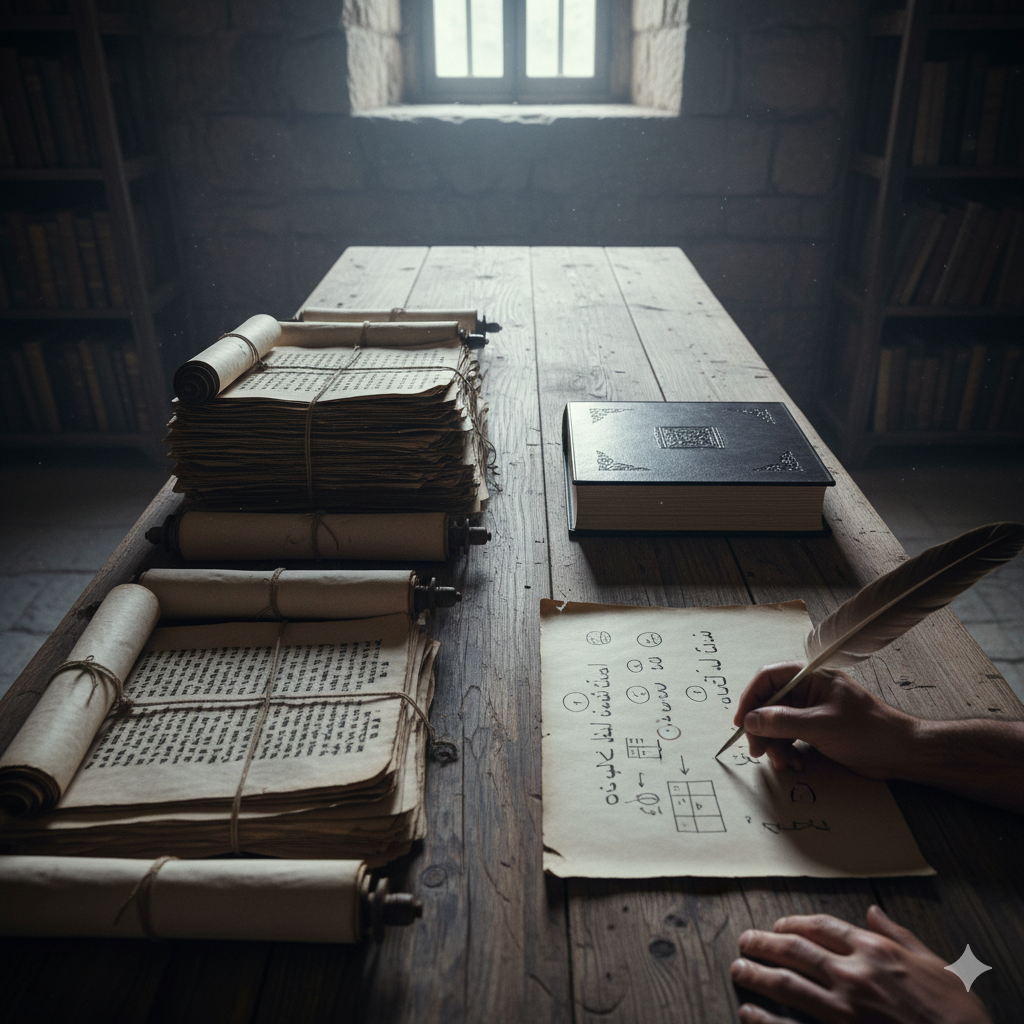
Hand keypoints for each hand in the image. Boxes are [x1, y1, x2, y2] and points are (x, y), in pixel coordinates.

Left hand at [730, 906, 991, 1023]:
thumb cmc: (957, 1013)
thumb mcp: (937, 965)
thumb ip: (899, 936)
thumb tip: (873, 911)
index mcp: (875, 950)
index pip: (823, 927)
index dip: (795, 923)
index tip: (779, 925)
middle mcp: (854, 974)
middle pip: (795, 950)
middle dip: (763, 942)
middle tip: (744, 940)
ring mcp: (844, 1009)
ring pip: (787, 983)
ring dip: (757, 973)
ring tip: (738, 967)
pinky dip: (766, 1020)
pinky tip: (748, 1013)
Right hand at [732, 663, 913, 779]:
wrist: (900, 754)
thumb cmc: (866, 731)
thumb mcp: (820, 725)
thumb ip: (782, 721)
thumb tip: (750, 720)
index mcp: (810, 677)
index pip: (769, 677)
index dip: (750, 698)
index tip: (741, 722)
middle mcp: (808, 690)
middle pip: (769, 704)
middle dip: (762, 729)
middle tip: (758, 752)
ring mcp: (812, 710)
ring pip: (778, 724)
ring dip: (776, 745)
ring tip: (783, 764)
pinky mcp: (816, 730)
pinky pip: (790, 737)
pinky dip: (789, 752)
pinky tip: (797, 764)